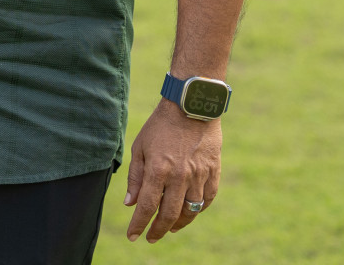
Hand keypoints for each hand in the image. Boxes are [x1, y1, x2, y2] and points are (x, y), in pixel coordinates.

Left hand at [124, 99, 221, 242]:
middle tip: (151, 237)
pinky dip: (198, 210)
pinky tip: (189, 213)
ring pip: (190, 210)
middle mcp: (179, 176)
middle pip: (169, 214)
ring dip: (178, 223)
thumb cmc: (160, 126)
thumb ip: (136, 177)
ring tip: (169, 228)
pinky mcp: (213, 171)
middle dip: (158, 230)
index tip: (133, 236)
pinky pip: (207, 199)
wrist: (190, 106)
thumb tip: (130, 203)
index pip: (147, 206)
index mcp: (158, 170)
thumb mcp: (140, 147)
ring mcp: (199, 175)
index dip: (139, 224)